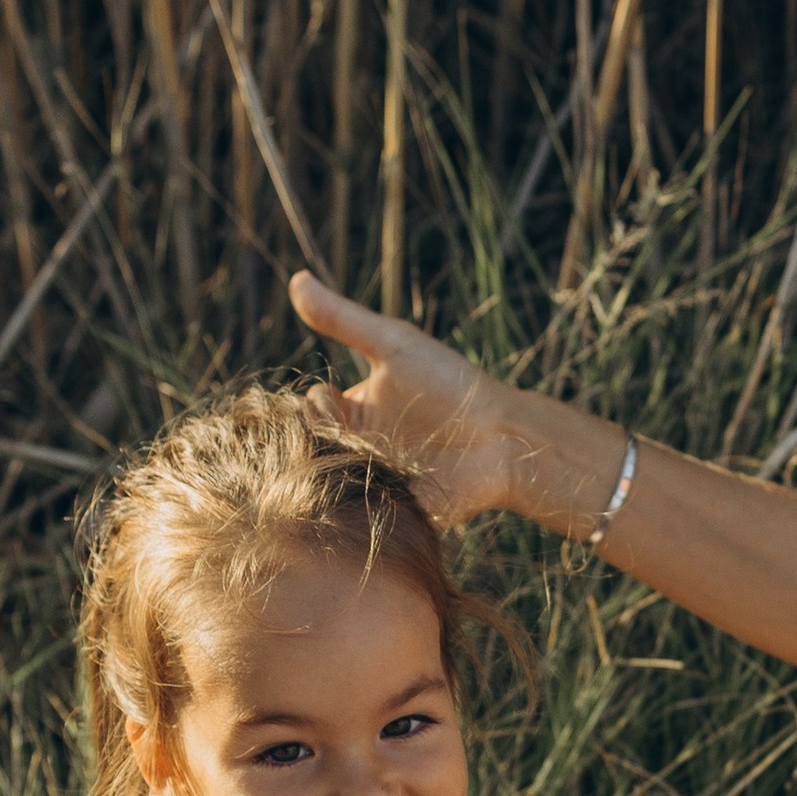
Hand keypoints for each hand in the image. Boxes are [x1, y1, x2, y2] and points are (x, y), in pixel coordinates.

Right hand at [287, 273, 531, 527]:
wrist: (500, 438)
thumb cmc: (451, 385)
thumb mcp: (394, 346)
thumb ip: (344, 319)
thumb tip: (296, 278)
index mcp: (353, 408)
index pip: (308, 409)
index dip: (315, 406)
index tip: (338, 403)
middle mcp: (357, 445)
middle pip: (312, 449)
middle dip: (320, 446)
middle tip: (352, 440)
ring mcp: (372, 480)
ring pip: (329, 486)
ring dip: (337, 478)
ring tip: (367, 467)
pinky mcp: (388, 512)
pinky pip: (356, 517)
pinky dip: (354, 508)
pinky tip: (370, 497)